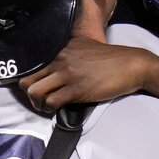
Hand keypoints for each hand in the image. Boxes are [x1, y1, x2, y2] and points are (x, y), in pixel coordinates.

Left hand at [18, 36, 158, 113]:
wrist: (132, 65)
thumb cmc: (110, 59)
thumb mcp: (83, 48)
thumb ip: (66, 55)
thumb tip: (54, 69)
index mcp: (60, 49)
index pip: (31, 64)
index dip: (29, 79)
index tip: (35, 86)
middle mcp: (59, 59)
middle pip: (27, 79)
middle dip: (28, 94)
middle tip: (39, 100)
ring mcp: (67, 74)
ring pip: (35, 91)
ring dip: (37, 104)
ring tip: (46, 107)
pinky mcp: (77, 89)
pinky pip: (51, 102)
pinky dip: (50, 109)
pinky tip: (57, 109)